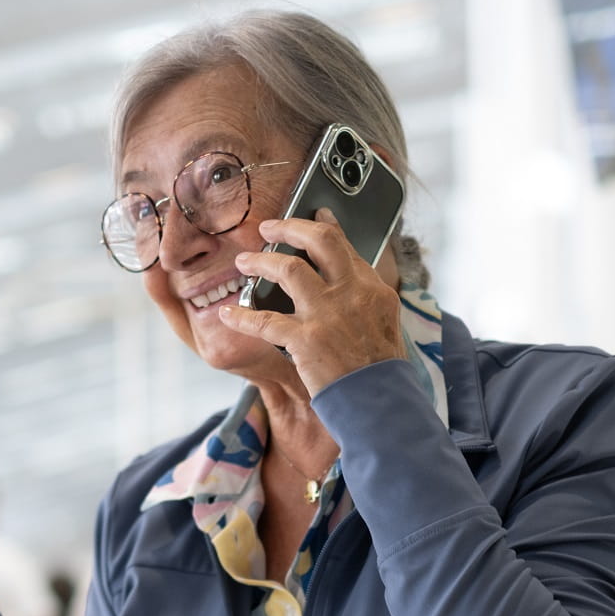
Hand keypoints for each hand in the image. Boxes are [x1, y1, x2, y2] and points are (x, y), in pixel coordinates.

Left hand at [218, 208, 406, 395]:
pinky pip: (264, 321)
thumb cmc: (380, 372)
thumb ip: (364, 301)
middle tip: (268, 228)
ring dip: (260, 261)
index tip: (314, 213)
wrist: (380, 402)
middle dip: (290, 227)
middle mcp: (352, 293)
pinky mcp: (306, 339)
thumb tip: (344, 284)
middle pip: (320, 241)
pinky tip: (229, 313)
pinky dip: (242, 316)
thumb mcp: (385, 325)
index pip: (345, 246)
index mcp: (373, 289)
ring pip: (288, 269)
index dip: (326, 226)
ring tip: (244, 262)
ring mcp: (328, 314)